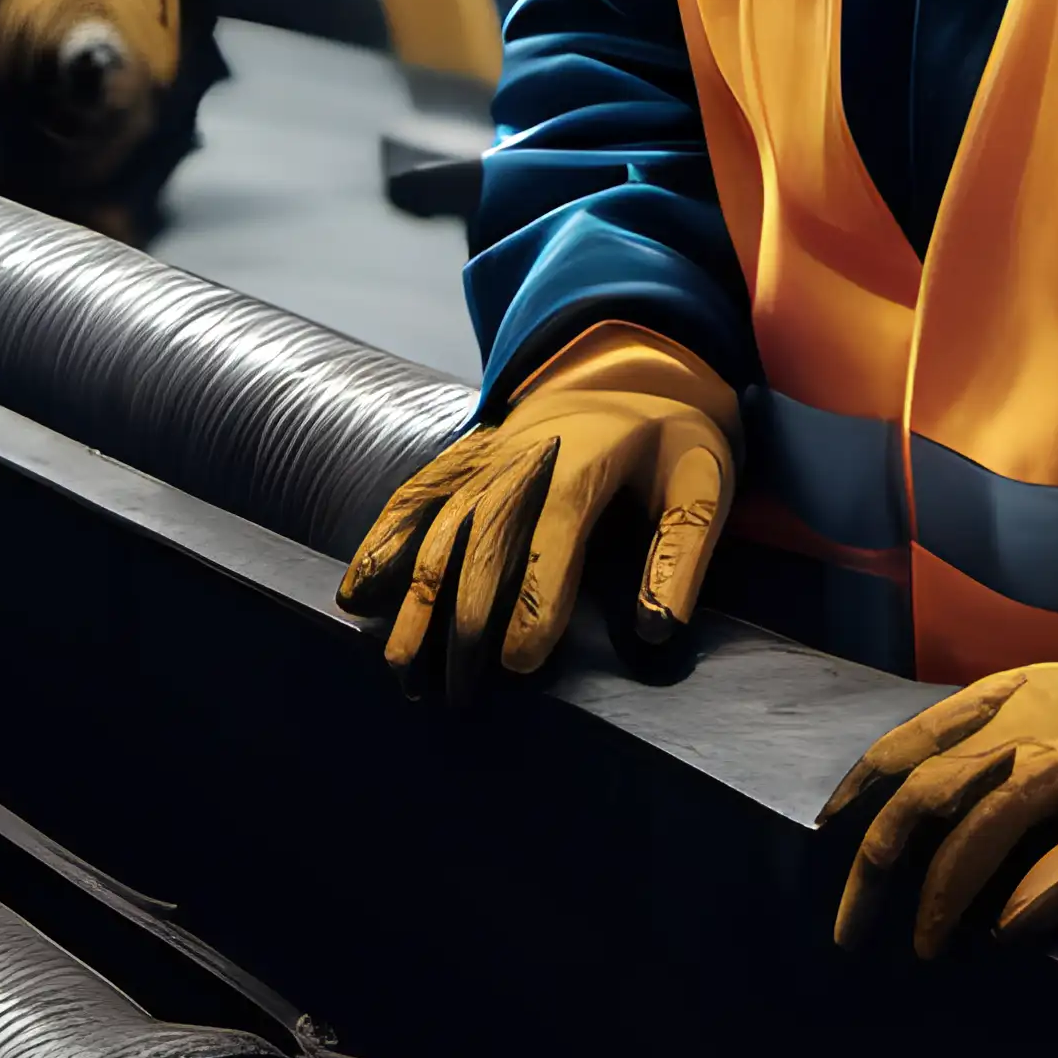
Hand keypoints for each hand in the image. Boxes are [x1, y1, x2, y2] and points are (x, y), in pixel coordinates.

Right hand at [332, 323, 735, 700]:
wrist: (630, 366)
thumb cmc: (670, 437)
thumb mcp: (702, 480)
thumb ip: (683, 552)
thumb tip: (659, 630)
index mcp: (585, 458)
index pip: (554, 530)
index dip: (535, 597)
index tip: (520, 664)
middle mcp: (520, 455)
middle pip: (481, 535)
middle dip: (464, 616)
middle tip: (459, 692)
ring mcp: (482, 455)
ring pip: (436, 526)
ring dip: (413, 599)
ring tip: (402, 669)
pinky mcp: (460, 460)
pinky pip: (411, 501)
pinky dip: (379, 545)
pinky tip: (355, 596)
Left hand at [820, 615, 1057, 958]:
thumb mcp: (1047, 695)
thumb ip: (987, 733)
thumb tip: (916, 794)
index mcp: (1009, 696)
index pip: (909, 742)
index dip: (860, 792)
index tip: (824, 837)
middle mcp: (1041, 723)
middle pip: (936, 789)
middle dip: (882, 863)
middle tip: (853, 930)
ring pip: (1000, 818)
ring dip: (950, 887)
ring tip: (926, 944)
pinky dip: (1041, 896)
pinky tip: (1006, 935)